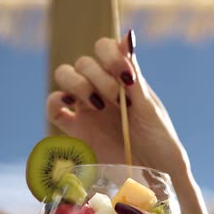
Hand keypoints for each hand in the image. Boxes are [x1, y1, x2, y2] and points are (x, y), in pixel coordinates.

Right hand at [46, 30, 188, 178]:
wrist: (154, 178)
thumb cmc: (161, 142)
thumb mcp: (150, 108)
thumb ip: (134, 75)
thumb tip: (129, 35)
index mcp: (123, 79)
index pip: (104, 48)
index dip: (109, 54)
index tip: (124, 74)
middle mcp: (103, 89)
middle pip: (84, 62)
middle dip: (98, 76)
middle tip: (116, 99)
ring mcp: (87, 108)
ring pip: (65, 76)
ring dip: (78, 84)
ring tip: (98, 105)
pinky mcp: (75, 130)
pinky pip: (53, 107)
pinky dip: (55, 102)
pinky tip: (73, 110)